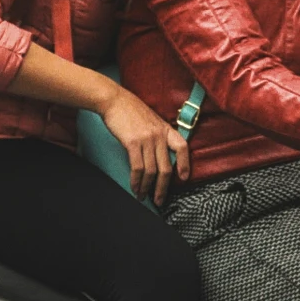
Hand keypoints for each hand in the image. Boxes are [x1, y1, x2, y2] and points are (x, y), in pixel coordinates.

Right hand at [102, 89, 190, 206]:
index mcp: (165, 129)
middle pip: (166, 168)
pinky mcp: (133, 143)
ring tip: (142, 196)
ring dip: (147, 188)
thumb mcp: (151, 120)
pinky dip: (136, 181)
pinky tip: (134, 187)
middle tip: (159, 200)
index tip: (183, 178)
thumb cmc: (130, 110)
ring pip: (151, 171)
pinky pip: (137, 168)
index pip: (182, 147)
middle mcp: (159, 135)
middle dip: (163, 188)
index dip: (184, 164)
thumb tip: (157, 155)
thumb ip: (157, 135)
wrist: (114, 100)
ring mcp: (147, 139)